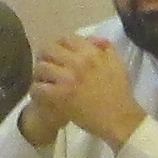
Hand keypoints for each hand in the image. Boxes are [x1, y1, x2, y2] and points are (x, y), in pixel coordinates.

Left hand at [29, 35, 142, 151]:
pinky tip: (42, 94)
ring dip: (40, 74)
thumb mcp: (118, 64)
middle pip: (49, 49)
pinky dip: (37, 91)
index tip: (58, 53)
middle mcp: (77, 62)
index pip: (66, 38)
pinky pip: (38, 87)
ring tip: (43, 80)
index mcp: (91, 53)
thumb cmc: (120, 92)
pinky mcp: (60, 96)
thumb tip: (93, 39)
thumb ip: (106, 48)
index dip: (59, 45)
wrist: (119, 118)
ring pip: (41, 67)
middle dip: (45, 56)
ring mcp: (67, 79)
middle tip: (47, 66)